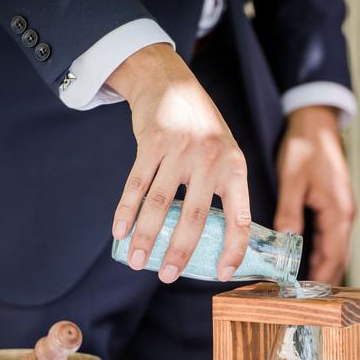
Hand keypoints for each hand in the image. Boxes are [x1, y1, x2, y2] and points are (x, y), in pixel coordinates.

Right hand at [107, 43, 250, 282]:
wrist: (171, 82)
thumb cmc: (202, 129)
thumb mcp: (225, 154)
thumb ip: (223, 189)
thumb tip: (218, 241)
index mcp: (235, 168)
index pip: (240, 218)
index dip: (233, 249)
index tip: (222, 273)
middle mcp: (210, 159)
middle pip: (195, 217)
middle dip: (180, 252)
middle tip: (168, 277)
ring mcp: (180, 149)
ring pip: (160, 204)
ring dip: (146, 238)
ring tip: (138, 262)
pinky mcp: (151, 142)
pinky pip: (136, 184)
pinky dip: (126, 211)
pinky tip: (119, 232)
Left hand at [273, 106, 354, 285]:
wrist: (317, 122)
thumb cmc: (305, 147)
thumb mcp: (293, 180)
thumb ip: (290, 212)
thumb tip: (287, 241)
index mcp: (337, 212)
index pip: (333, 254)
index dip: (322, 276)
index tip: (309, 295)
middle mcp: (344, 214)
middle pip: (338, 256)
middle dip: (325, 278)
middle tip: (307, 300)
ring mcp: (342, 210)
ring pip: (336, 248)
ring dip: (325, 267)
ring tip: (307, 289)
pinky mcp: (335, 205)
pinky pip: (331, 236)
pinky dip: (323, 252)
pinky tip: (309, 261)